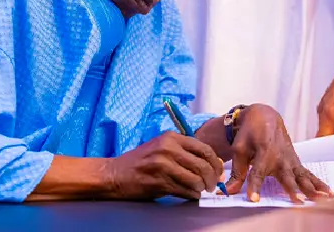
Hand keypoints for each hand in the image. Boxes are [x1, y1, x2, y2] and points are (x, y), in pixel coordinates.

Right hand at [104, 131, 223, 199]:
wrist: (115, 174)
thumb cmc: (139, 161)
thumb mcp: (161, 147)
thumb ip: (183, 151)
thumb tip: (211, 163)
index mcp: (171, 138)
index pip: (204, 149)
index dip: (215, 163)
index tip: (217, 171)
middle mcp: (168, 148)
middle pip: (203, 165)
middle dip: (212, 179)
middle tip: (211, 186)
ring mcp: (163, 165)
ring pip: (196, 180)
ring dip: (201, 189)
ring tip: (199, 191)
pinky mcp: (159, 182)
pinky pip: (185, 191)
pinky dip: (192, 196)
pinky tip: (189, 195)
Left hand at [225, 104, 333, 203]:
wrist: (264, 117)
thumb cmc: (250, 133)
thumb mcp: (239, 149)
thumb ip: (237, 172)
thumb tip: (229, 191)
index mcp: (263, 152)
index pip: (257, 172)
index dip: (254, 186)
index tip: (253, 199)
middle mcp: (279, 157)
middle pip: (286, 176)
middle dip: (292, 188)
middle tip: (299, 200)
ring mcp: (291, 160)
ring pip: (302, 176)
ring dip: (312, 188)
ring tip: (322, 199)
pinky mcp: (296, 162)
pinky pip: (308, 174)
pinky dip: (319, 183)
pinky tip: (330, 194)